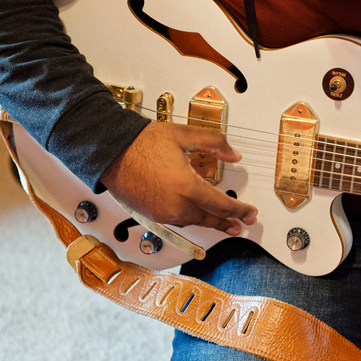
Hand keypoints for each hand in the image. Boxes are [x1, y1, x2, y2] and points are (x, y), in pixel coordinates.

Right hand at [101, 122, 256, 235]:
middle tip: (242, 224)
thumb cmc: (141, 143)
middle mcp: (176, 206)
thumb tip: (233, 154)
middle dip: (229, 222)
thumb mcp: (184, 136)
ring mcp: (163, 213)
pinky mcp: (152, 215)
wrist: (110, 151)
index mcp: (187, 187)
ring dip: (210, 222)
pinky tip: (198, 216)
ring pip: (194, 222)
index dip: (239, 210)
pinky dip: (192, 219)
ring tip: (224, 224)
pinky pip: (179, 221)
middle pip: (210, 218)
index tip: (250, 212)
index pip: (222, 205)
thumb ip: (214, 143)